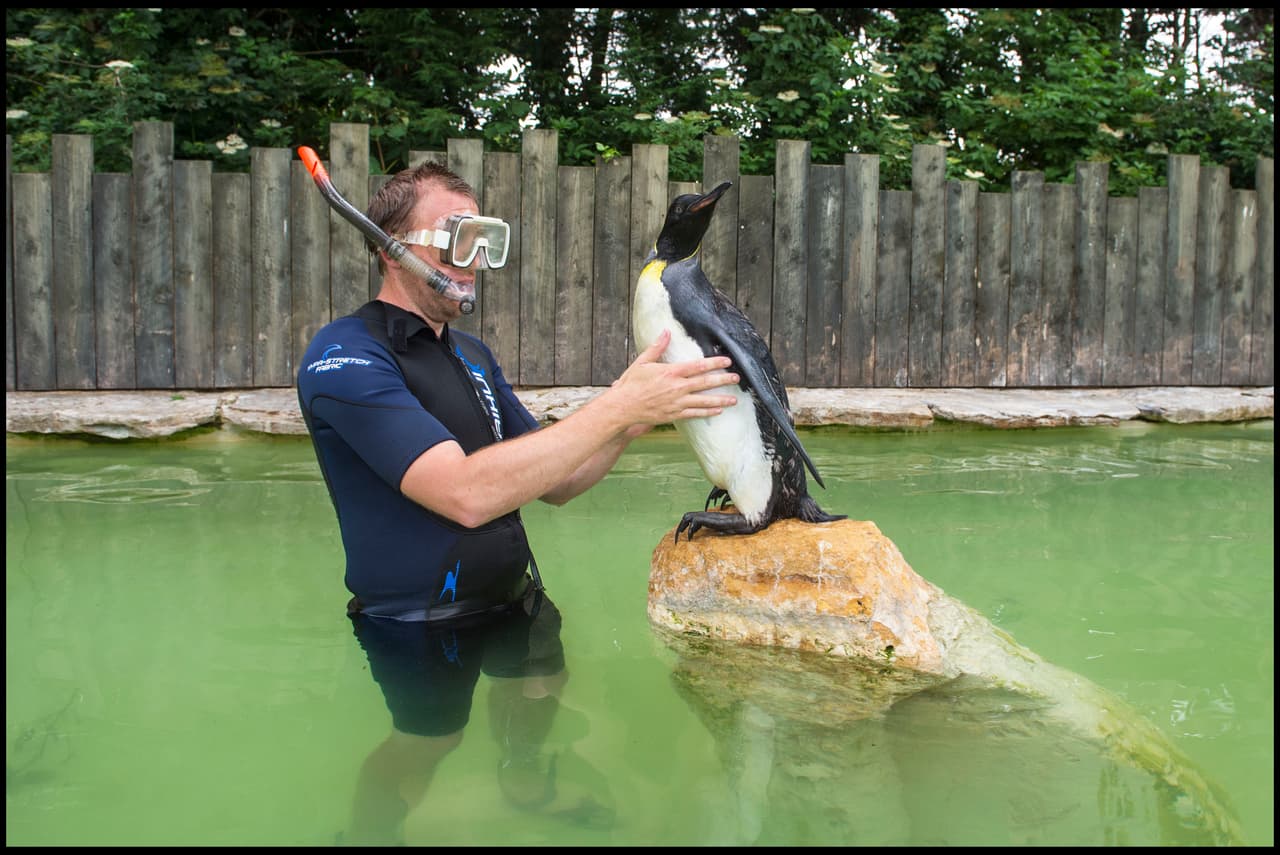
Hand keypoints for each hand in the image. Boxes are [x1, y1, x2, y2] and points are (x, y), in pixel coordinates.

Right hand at [609, 330, 737, 426]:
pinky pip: (695, 414)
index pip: (697, 366)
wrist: (623, 407)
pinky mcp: (674, 415)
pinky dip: (707, 412)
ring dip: (720, 399)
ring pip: (703, 401)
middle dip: (723, 380)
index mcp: (670, 372)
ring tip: (734, 399)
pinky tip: (718, 410)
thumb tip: (666, 331)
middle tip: (736, 378)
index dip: (714, 363)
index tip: (727, 361)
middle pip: (705, 383)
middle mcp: (676, 387)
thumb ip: (657, 347)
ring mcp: (677, 403)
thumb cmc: (631, 384)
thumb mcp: (642, 362)